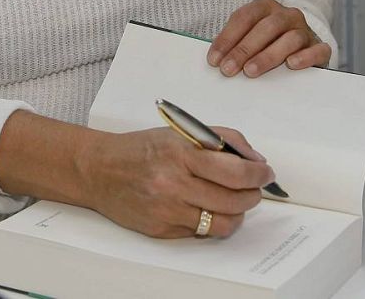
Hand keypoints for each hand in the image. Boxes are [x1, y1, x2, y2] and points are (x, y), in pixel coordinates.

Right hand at [77, 126, 274, 238]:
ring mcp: (168, 210)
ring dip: (237, 214)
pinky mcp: (161, 230)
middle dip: (253, 195)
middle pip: (234, 200)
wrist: (99, 170)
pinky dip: (210, 222)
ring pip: (222, 223)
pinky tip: (205, 208)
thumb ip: (221, 139)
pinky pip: (200, 233)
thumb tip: (254, 159)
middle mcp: (174, 184)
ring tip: (234, 203)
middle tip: (254, 188)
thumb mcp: (180, 132)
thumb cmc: (141, 149)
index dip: (259, 175)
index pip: (236, 172)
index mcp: (181, 154)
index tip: (266, 173)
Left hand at [208, 0, 330, 76]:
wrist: (301, 45)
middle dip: (244, 49)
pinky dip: (306, 56)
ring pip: (290, 38)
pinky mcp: (319, 47)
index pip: (244, 17)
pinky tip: (291, 64)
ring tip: (250, 71)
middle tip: (228, 68)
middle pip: (266, 27)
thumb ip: (235, 43)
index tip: (214, 59)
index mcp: (266, 7)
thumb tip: (216, 60)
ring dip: (268, 55)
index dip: (227, 38)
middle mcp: (287, 15)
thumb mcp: (249, 37)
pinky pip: (318, 49)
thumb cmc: (268, 42)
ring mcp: (305, 30)